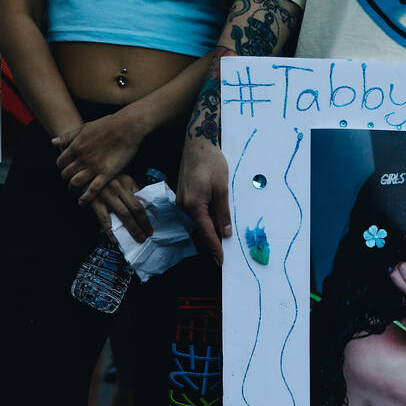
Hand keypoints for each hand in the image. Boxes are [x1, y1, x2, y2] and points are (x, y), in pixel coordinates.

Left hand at [52, 110, 145, 204]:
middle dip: (66, 179)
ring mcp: (94, 167)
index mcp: (76, 146)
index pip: (61, 162)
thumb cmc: (107, 125)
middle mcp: (82, 157)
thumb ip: (68, 136)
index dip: (62, 168)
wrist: (127, 127)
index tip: (66, 170)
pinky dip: (86, 198)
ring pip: (76, 182)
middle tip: (70, 182)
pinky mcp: (106, 174)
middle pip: (66, 174)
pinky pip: (92, 190)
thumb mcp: (85, 127)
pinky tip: (83, 202)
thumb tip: (53, 142)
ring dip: (73, 189)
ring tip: (75, 192)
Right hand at [88, 173, 153, 244]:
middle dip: (142, 225)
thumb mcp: (121, 180)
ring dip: (132, 229)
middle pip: (134, 210)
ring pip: (123, 215)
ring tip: (138, 238)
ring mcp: (106, 195)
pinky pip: (104, 219)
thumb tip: (144, 209)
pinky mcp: (94, 201)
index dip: (146, 217)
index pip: (140, 202)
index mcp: (126, 182)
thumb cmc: (106, 179)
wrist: (84, 174)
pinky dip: (110, 231)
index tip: (150, 228)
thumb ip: (131, 192)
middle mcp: (117, 188)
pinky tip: (115, 240)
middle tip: (146, 236)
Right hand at [176, 137, 231, 264]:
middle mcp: (183, 206)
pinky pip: (196, 213)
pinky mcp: (183, 196)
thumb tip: (225, 234)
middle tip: (224, 255)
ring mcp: (181, 201)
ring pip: (198, 221)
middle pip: (201, 229)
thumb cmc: (212, 163)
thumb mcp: (222, 189)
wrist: (197, 144)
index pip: (206, 233)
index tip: (220, 262)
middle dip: (213, 241)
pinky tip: (215, 220)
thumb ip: (223, 213)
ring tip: (223, 239)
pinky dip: (206, 219)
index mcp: (194, 205)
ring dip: (210, 229)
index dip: (215, 248)